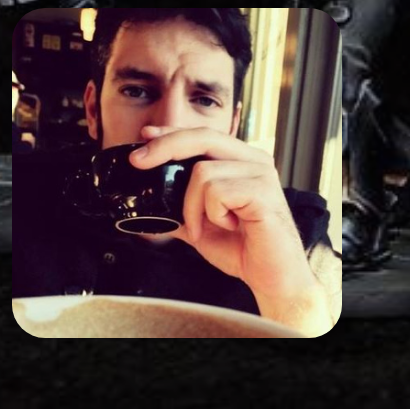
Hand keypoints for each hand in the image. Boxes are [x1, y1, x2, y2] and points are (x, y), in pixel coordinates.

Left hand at [130, 125, 330, 334]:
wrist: (271, 274)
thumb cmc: (242, 247)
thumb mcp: (200, 223)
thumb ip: (179, 207)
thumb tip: (146, 202)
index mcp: (242, 162)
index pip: (204, 136)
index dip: (173, 133)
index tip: (145, 136)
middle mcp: (254, 161)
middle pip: (204, 137)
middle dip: (166, 147)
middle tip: (138, 162)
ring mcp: (261, 174)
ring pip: (203, 173)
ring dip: (191, 207)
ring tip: (204, 227)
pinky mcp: (263, 192)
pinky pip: (216, 193)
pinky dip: (210, 215)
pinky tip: (227, 226)